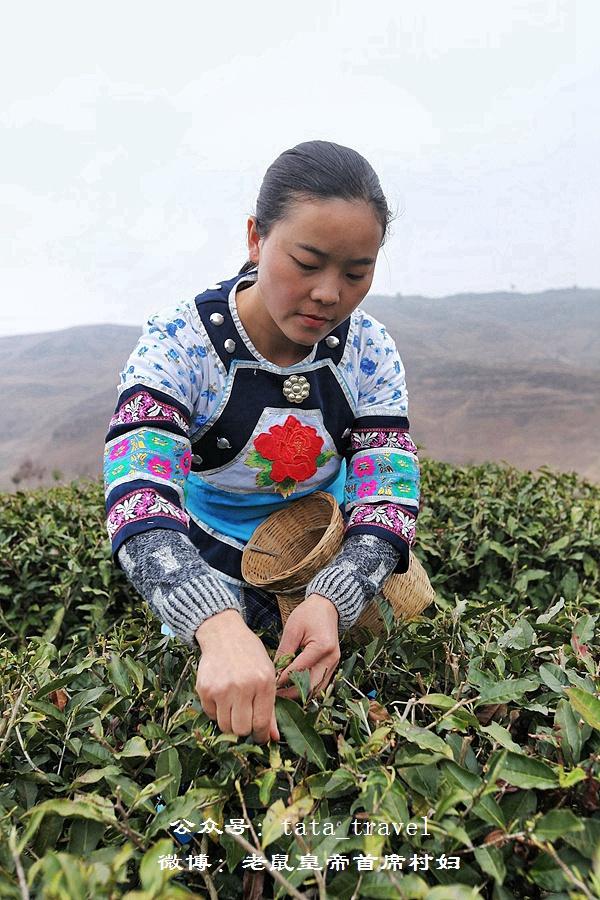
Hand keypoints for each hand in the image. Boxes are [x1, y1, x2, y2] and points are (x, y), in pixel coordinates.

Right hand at [195, 609, 279, 743]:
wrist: (224, 634)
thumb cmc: (250, 655)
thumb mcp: (267, 676)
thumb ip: (270, 708)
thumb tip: (273, 738)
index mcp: (263, 683)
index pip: (262, 723)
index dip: (262, 735)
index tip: (260, 737)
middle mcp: (242, 687)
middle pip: (241, 729)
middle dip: (245, 730)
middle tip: (245, 721)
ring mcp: (221, 689)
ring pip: (225, 727)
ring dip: (230, 723)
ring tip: (234, 708)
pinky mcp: (204, 689)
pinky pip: (210, 715)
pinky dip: (216, 712)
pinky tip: (222, 697)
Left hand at [274, 594, 340, 700]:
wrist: (327, 606)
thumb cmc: (309, 614)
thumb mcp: (292, 630)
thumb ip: (284, 652)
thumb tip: (274, 672)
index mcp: (322, 647)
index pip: (299, 670)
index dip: (283, 680)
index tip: (269, 686)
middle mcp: (331, 658)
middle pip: (311, 686)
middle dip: (292, 693)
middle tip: (275, 696)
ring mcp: (334, 663)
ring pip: (317, 689)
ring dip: (300, 693)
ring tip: (282, 695)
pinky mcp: (333, 665)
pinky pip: (320, 683)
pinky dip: (307, 688)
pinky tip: (293, 688)